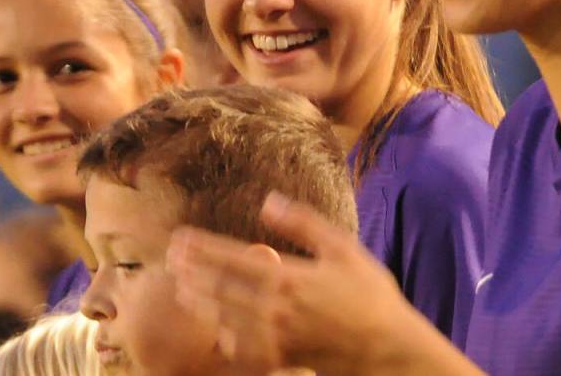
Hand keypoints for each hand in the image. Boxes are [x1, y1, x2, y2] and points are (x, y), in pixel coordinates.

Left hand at [166, 191, 418, 375]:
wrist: (390, 348)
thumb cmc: (371, 294)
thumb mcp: (343, 248)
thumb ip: (303, 223)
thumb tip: (268, 200)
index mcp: (289, 277)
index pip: (233, 258)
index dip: (202, 248)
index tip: (180, 238)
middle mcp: (276, 309)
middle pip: (221, 288)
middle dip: (193, 272)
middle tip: (170, 259)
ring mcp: (277, 338)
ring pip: (226, 318)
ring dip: (201, 302)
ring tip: (182, 288)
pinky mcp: (283, 359)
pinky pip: (244, 349)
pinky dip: (226, 336)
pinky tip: (216, 328)